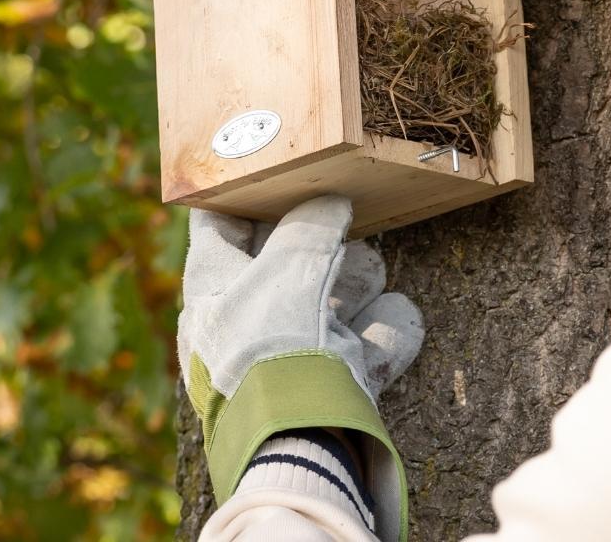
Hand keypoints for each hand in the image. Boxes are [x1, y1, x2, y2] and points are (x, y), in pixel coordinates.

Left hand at [178, 195, 421, 538]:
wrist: (300, 446)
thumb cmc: (275, 347)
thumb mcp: (290, 266)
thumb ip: (312, 224)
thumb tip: (331, 202)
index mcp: (214, 288)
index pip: (217, 225)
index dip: (244, 191)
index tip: (277, 165)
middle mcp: (245, 319)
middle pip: (286, 259)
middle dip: (322, 239)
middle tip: (343, 209)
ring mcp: (289, 354)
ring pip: (330, 299)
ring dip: (358, 281)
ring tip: (372, 270)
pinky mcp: (328, 383)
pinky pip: (363, 345)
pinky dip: (383, 330)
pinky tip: (396, 317)